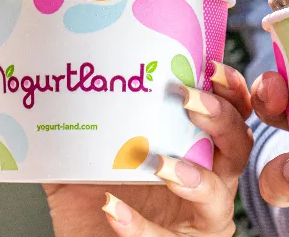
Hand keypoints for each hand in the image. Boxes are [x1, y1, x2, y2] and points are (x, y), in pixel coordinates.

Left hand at [42, 62, 253, 236]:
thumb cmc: (95, 208)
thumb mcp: (84, 161)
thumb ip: (76, 130)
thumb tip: (49, 91)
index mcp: (197, 149)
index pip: (231, 114)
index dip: (230, 91)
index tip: (210, 67)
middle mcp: (211, 181)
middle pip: (239, 145)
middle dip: (222, 120)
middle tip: (189, 101)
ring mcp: (202, 219)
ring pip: (219, 196)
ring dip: (195, 177)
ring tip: (160, 164)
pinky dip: (139, 225)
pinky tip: (112, 208)